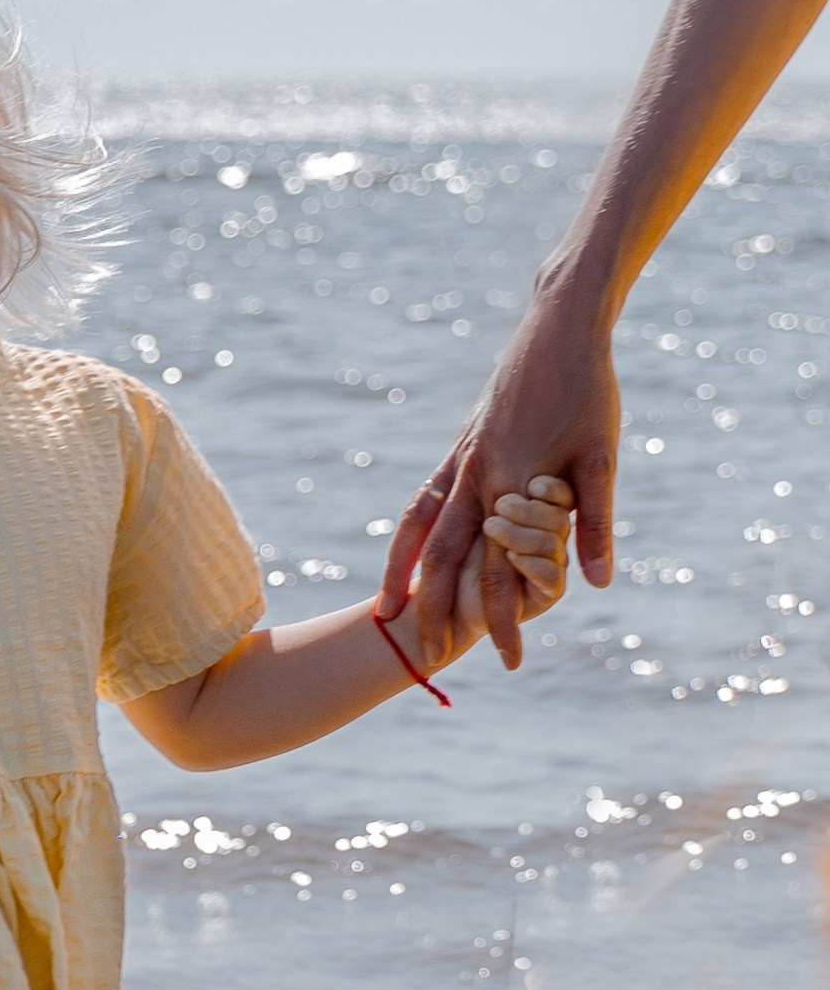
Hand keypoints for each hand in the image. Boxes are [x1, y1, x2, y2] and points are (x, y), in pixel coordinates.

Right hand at [377, 290, 618, 668]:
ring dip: (403, 574)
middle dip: (437, 612)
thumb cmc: (588, 391)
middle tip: (431, 658)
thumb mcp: (602, 459)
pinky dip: (408, 532)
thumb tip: (595, 582)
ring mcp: (462, 460)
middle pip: (444, 560)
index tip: (507, 661)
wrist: (559, 328)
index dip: (503, 620)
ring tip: (388, 612)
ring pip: (419, 529)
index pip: (500, 571)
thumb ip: (593, 524)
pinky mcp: (461, 444)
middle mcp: (475, 478)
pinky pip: (423, 497)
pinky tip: (406, 550)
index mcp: (510, 486)